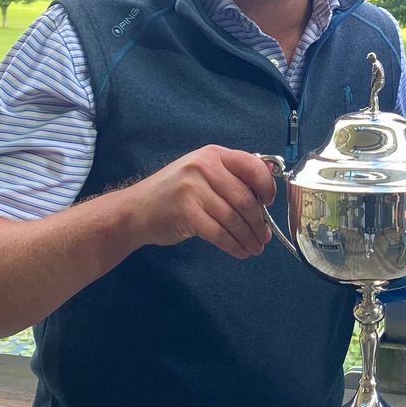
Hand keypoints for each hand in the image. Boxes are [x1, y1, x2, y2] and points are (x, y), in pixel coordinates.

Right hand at [122, 145, 275, 258]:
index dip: (267, 186)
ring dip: (248, 237)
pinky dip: (233, 245)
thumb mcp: (201, 173)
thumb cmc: (174, 193)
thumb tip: (267, 187)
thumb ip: (231, 176)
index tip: (270, 203)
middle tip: (265, 236)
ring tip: (255, 247)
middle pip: (244, 198)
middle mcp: (203, 167)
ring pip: (233, 218)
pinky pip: (219, 233)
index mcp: (212, 154)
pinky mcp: (186, 213)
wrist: (136, 210)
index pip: (251, 165)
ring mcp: (193, 189)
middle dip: (259, 222)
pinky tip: (240, 251)